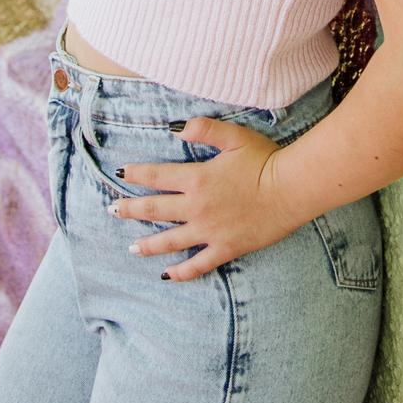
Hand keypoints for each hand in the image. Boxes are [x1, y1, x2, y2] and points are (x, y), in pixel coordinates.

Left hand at [109, 117, 295, 280]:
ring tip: (132, 247)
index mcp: (198, 178)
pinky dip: (180, 272)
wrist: (290, 189)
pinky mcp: (224, 248)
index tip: (120, 173)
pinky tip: (167, 275)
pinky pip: (197, 265)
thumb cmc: (265, 159)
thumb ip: (203, 129)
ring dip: (148, 244)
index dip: (137, 174)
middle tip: (112, 210)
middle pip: (155, 210)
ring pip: (170, 241)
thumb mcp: (234, 135)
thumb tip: (174, 128)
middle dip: (131, 209)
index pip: (157, 176)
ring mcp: (209, 231)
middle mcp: (197, 207)